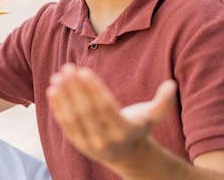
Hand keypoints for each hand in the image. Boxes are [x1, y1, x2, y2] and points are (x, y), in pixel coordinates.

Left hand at [46, 64, 176, 166]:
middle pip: (86, 111)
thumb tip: (171, 85)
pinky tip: (52, 90)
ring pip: (73, 118)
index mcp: (123, 130)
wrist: (127, 156)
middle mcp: (105, 139)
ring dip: (63, 96)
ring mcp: (90, 143)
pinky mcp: (77, 143)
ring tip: (58, 76)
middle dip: (75, 88)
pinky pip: (65, 124)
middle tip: (68, 68)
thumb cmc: (138, 127)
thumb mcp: (153, 117)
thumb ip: (163, 102)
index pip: (105, 107)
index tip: (83, 70)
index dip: (93, 89)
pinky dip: (57, 107)